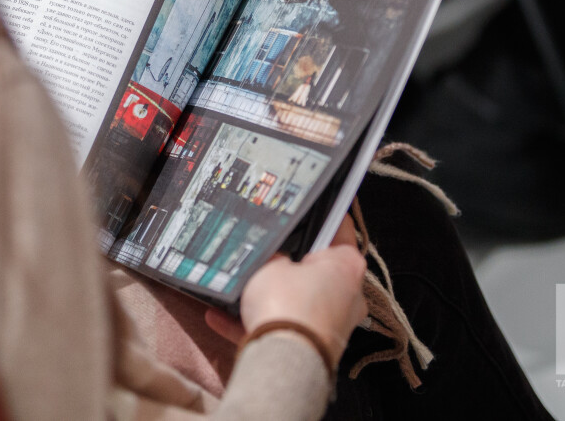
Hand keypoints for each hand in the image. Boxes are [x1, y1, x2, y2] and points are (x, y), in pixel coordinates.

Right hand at [222, 215, 366, 357]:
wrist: (283, 362)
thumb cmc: (287, 305)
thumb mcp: (269, 264)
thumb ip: (272, 254)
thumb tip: (272, 254)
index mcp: (346, 265)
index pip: (339, 227)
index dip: (320, 212)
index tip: (306, 202)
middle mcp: (347, 294)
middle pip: (315, 267)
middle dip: (287, 260)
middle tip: (263, 245)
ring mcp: (330, 322)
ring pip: (295, 299)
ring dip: (266, 293)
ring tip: (234, 283)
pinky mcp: (311, 345)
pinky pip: (279, 327)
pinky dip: (252, 322)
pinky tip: (217, 316)